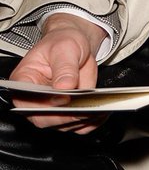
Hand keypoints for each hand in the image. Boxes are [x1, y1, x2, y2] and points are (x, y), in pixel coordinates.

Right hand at [10, 14, 107, 131]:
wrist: (77, 45)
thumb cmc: (64, 43)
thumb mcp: (65, 48)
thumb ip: (64, 68)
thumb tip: (64, 87)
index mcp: (24, 82)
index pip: (27, 101)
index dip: (44, 105)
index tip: (64, 100)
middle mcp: (34, 100)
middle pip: (45, 119)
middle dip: (67, 116)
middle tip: (88, 108)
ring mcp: (51, 109)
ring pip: (64, 126)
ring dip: (83, 120)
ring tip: (101, 108)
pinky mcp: (69, 112)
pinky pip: (80, 125)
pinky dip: (93, 121)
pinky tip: (103, 111)